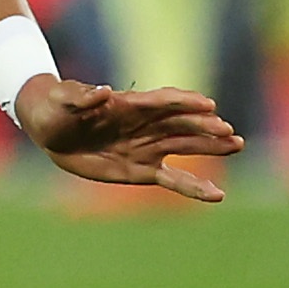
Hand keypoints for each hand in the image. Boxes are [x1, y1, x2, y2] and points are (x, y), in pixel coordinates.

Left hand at [15, 77, 245, 200]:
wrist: (51, 129)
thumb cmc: (57, 106)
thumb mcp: (63, 100)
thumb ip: (83, 97)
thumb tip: (103, 92)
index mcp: (129, 105)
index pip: (163, 102)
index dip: (185, 103)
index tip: (209, 105)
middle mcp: (145, 125)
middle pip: (181, 124)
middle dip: (205, 127)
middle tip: (230, 133)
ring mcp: (147, 147)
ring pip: (185, 147)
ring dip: (210, 146)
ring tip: (237, 145)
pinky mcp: (143, 170)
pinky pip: (174, 179)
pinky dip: (195, 187)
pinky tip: (218, 195)